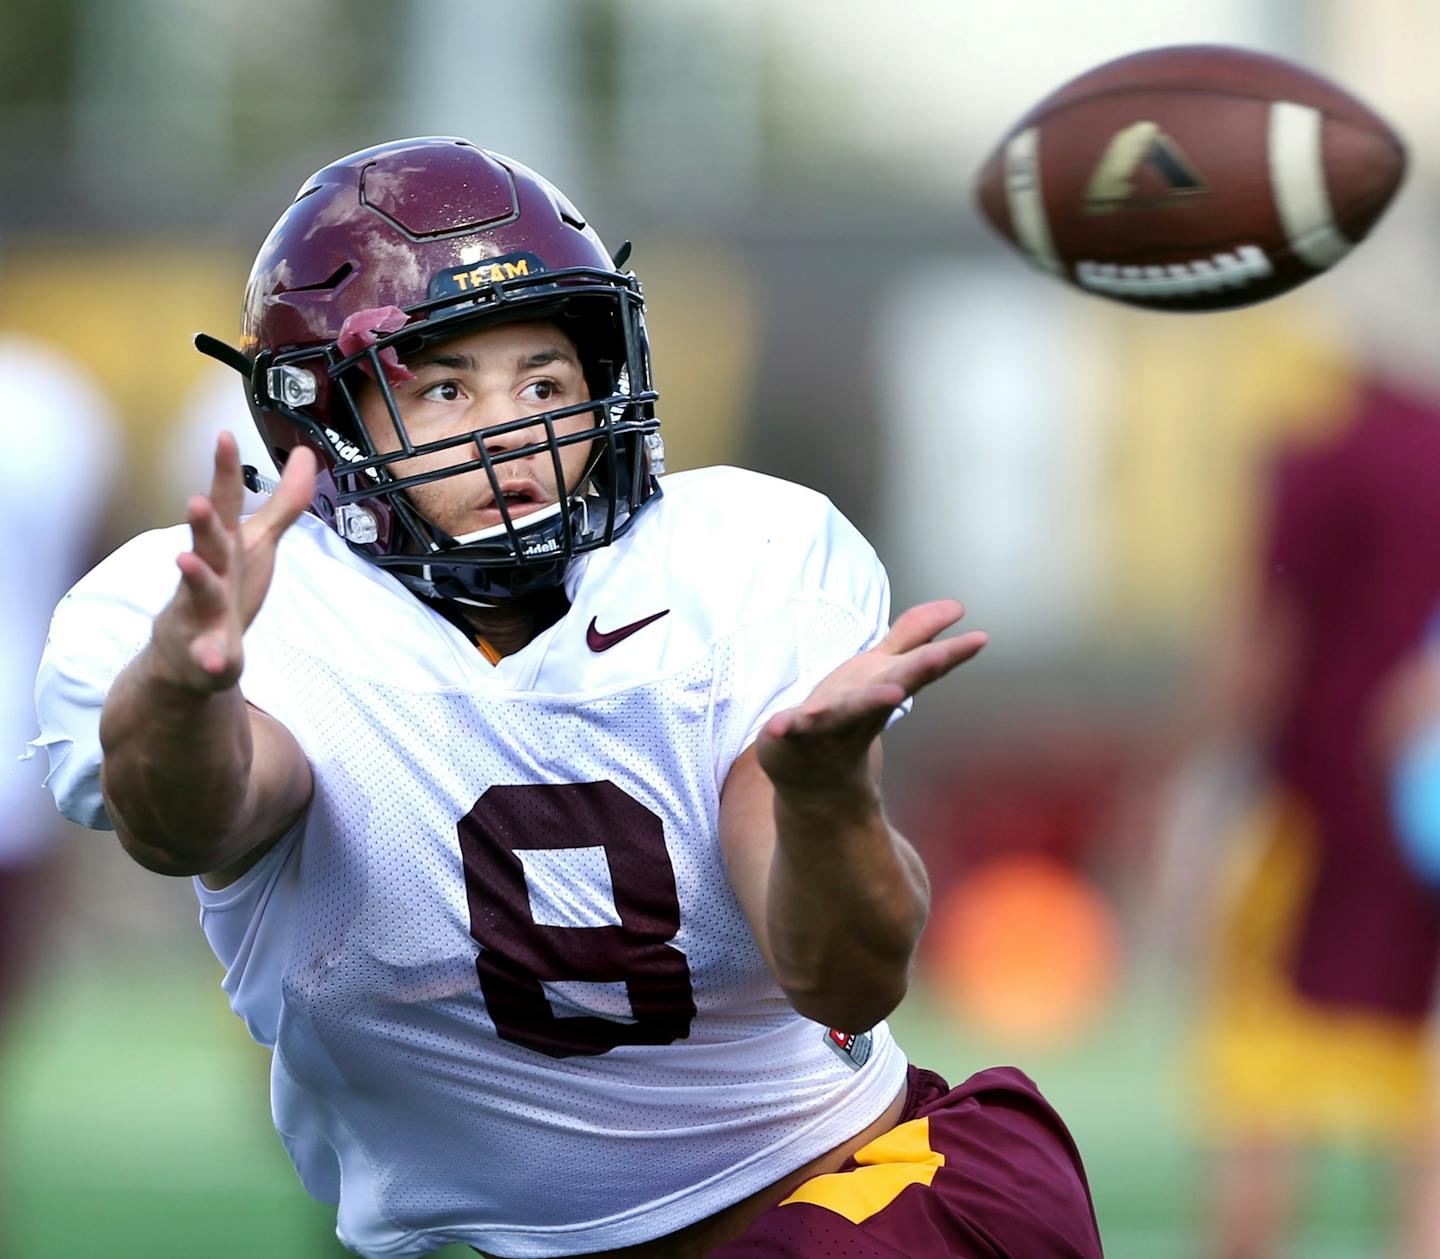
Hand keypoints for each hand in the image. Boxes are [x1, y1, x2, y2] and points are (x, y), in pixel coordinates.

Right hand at [150, 434, 316, 692]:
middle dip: (201, 523)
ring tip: (185, 562)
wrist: (188, 656)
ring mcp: (201, 613)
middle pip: (206, 543)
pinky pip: (208, 655)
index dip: (225, 470)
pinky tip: (216, 662)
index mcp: (224, 546)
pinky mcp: (206, 652)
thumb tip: (303, 453)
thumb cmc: (225, 588)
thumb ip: (282, 502)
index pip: (225, 503)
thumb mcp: (256, 542)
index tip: (224, 435)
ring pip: (198, 593)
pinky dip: (210, 658)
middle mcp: (209, 573)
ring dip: (194, 577)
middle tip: (196, 500)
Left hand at [757, 600, 986, 800]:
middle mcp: (861, 708)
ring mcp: (827, 725)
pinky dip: (785, 729)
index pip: (919, 668)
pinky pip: (789, 732)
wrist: (813, 778)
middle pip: (890, 687)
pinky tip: (779, 726)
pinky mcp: (791, 737)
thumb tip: (957, 607)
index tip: (980, 638)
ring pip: (847, 712)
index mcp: (882, 686)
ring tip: (889, 694)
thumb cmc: (848, 716)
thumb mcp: (881, 669)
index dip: (949, 653)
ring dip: (864, 703)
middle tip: (936, 659)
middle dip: (912, 673)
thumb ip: (914, 636)